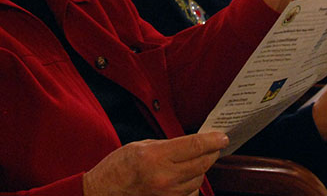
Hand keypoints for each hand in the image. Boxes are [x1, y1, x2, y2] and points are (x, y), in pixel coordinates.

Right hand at [83, 132, 227, 195]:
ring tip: (194, 160)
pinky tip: (185, 177)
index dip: (212, 140)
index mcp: (156, 157)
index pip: (195, 146)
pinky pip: (191, 194)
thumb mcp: (142, 146)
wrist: (103, 194)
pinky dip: (192, 184)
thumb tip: (192, 144)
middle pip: (202, 163)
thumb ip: (169, 145)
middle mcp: (165, 178)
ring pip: (199, 179)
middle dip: (211, 153)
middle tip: (214, 145)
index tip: (222, 137)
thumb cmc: (118, 168)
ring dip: (201, 168)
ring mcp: (168, 195)